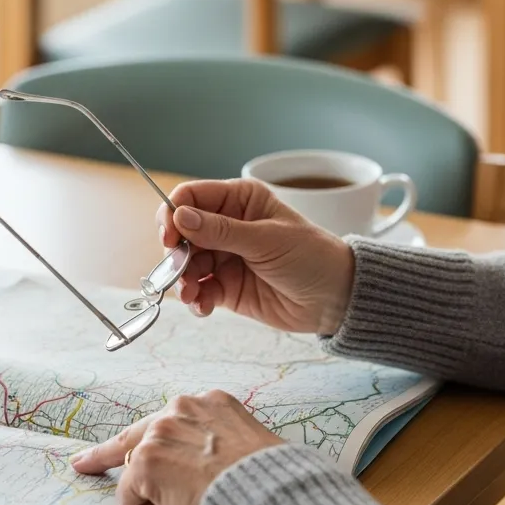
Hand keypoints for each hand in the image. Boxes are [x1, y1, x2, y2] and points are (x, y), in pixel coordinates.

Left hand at [69, 390, 284, 504]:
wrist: (267, 490)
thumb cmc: (266, 476)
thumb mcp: (246, 443)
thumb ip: (216, 443)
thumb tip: (204, 466)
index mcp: (210, 402)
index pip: (168, 421)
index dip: (149, 437)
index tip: (126, 444)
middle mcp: (181, 407)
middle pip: (134, 433)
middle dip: (105, 452)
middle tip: (81, 463)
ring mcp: (160, 432)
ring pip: (136, 471)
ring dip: (155, 496)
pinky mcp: (145, 460)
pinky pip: (130, 496)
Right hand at [157, 178, 355, 334]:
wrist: (335, 299)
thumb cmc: (311, 257)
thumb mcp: (267, 240)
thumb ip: (221, 231)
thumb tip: (180, 216)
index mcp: (240, 200)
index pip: (192, 197)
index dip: (174, 213)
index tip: (169, 236)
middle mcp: (228, 225)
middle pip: (182, 232)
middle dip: (176, 252)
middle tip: (179, 270)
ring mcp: (225, 256)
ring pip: (186, 263)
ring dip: (183, 280)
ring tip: (192, 294)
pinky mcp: (226, 286)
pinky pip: (199, 290)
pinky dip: (196, 299)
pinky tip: (203, 307)